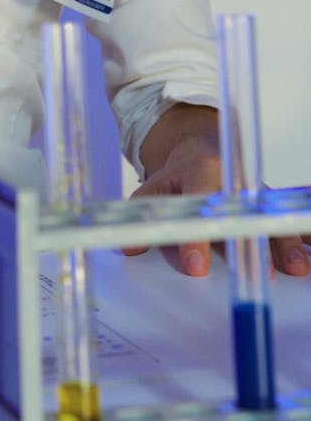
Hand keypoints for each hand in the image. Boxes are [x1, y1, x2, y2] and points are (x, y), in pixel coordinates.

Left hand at [122, 104, 310, 277]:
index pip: (200, 205)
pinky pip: (287, 218)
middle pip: (246, 212)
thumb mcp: (156, 186)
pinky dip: (302, 233)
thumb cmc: (181, 173)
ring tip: (296, 267)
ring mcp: (257, 193)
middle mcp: (236, 180)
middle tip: (261, 273)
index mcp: (203, 170)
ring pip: (273, 216)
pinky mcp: (270, 204)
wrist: (204, 147)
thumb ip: (144, 214)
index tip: (196, 266)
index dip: (197, 238)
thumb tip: (128, 246)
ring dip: (286, 242)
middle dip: (253, 243)